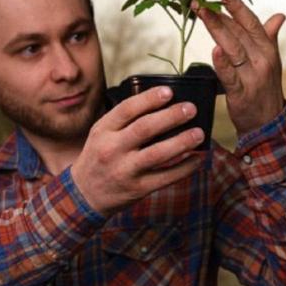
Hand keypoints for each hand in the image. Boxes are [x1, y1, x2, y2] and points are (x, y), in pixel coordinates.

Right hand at [72, 86, 205, 215]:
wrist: (85, 194)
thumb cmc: (99, 157)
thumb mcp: (101, 134)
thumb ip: (124, 121)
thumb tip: (161, 104)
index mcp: (103, 131)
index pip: (127, 110)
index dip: (149, 99)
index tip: (169, 92)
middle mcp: (112, 149)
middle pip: (145, 129)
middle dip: (171, 117)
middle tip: (191, 109)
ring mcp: (125, 171)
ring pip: (158, 154)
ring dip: (182, 142)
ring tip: (199, 133)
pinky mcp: (138, 189)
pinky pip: (166, 177)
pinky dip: (185, 167)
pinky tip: (198, 158)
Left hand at [194, 0, 285, 134]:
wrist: (269, 123)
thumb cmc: (266, 89)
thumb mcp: (272, 61)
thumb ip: (270, 37)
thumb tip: (279, 16)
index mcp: (268, 50)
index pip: (252, 24)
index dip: (237, 7)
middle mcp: (262, 61)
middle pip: (238, 33)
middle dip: (218, 15)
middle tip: (200, 2)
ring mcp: (252, 78)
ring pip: (233, 49)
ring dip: (216, 30)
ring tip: (202, 15)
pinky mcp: (241, 94)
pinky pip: (230, 76)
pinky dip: (223, 64)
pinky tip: (215, 51)